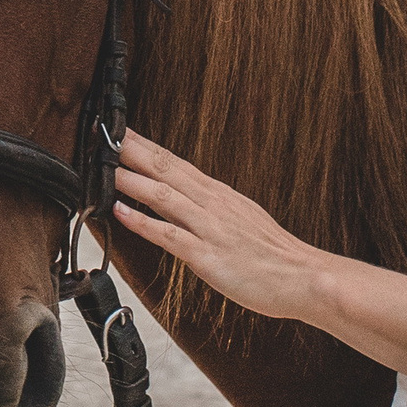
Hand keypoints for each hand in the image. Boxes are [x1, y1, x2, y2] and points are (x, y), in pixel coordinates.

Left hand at [112, 133, 330, 322]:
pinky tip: (121, 212)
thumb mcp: (242, 218)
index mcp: (219, 194)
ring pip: (164, 196)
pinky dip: (142, 222)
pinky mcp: (208, 255)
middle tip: (103, 134)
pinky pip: (169, 235)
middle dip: (133, 150)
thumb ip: (213, 208)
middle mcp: (212, 204)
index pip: (175, 162)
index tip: (121, 130)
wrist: (303, 276)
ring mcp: (210, 228)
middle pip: (166, 169)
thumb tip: (188, 200)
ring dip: (131, 180)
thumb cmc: (273, 253)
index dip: (146, 145)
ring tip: (105, 167)